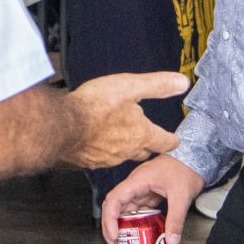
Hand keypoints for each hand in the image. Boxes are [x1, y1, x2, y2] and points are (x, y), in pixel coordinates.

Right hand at [64, 70, 188, 168]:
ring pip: (123, 155)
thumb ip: (157, 85)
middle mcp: (128, 150)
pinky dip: (104, 150)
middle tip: (149, 139)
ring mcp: (109, 158)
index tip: (174, 140)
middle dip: (149, 145)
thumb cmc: (95, 105)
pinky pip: (103, 158)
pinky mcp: (91, 161)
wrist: (62, 124)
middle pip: (145, 151)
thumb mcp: (130, 86)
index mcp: (142, 134)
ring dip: (125, 147)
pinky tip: (96, 141)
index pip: (165, 141)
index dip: (172, 139)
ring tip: (121, 137)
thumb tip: (181, 82)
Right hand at [99, 153, 206, 243]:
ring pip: (123, 209)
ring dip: (121, 226)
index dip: (109, 219)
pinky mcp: (148, 194)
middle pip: (114, 206)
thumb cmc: (186, 169)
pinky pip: (136, 210)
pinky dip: (134, 223)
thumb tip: (171, 241)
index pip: (114, 200)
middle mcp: (134, 185)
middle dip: (110, 227)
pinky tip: (137, 235)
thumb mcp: (181, 196)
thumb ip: (176, 219)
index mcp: (137, 181)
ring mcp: (140, 190)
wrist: (194, 157)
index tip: (114, 236)